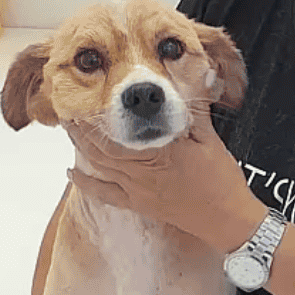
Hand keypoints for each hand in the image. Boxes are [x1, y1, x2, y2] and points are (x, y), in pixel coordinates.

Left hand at [64, 112, 266, 253]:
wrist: (226, 219)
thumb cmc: (221, 180)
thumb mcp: (210, 140)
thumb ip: (197, 108)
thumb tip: (200, 74)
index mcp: (160, 152)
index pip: (119, 133)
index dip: (97, 118)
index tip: (85, 101)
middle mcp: (143, 172)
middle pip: (101, 149)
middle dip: (82, 130)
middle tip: (68, 112)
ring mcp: (138, 190)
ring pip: (99, 168)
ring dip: (81, 149)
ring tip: (70, 131)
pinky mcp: (139, 204)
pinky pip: (105, 194)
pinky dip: (85, 184)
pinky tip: (72, 173)